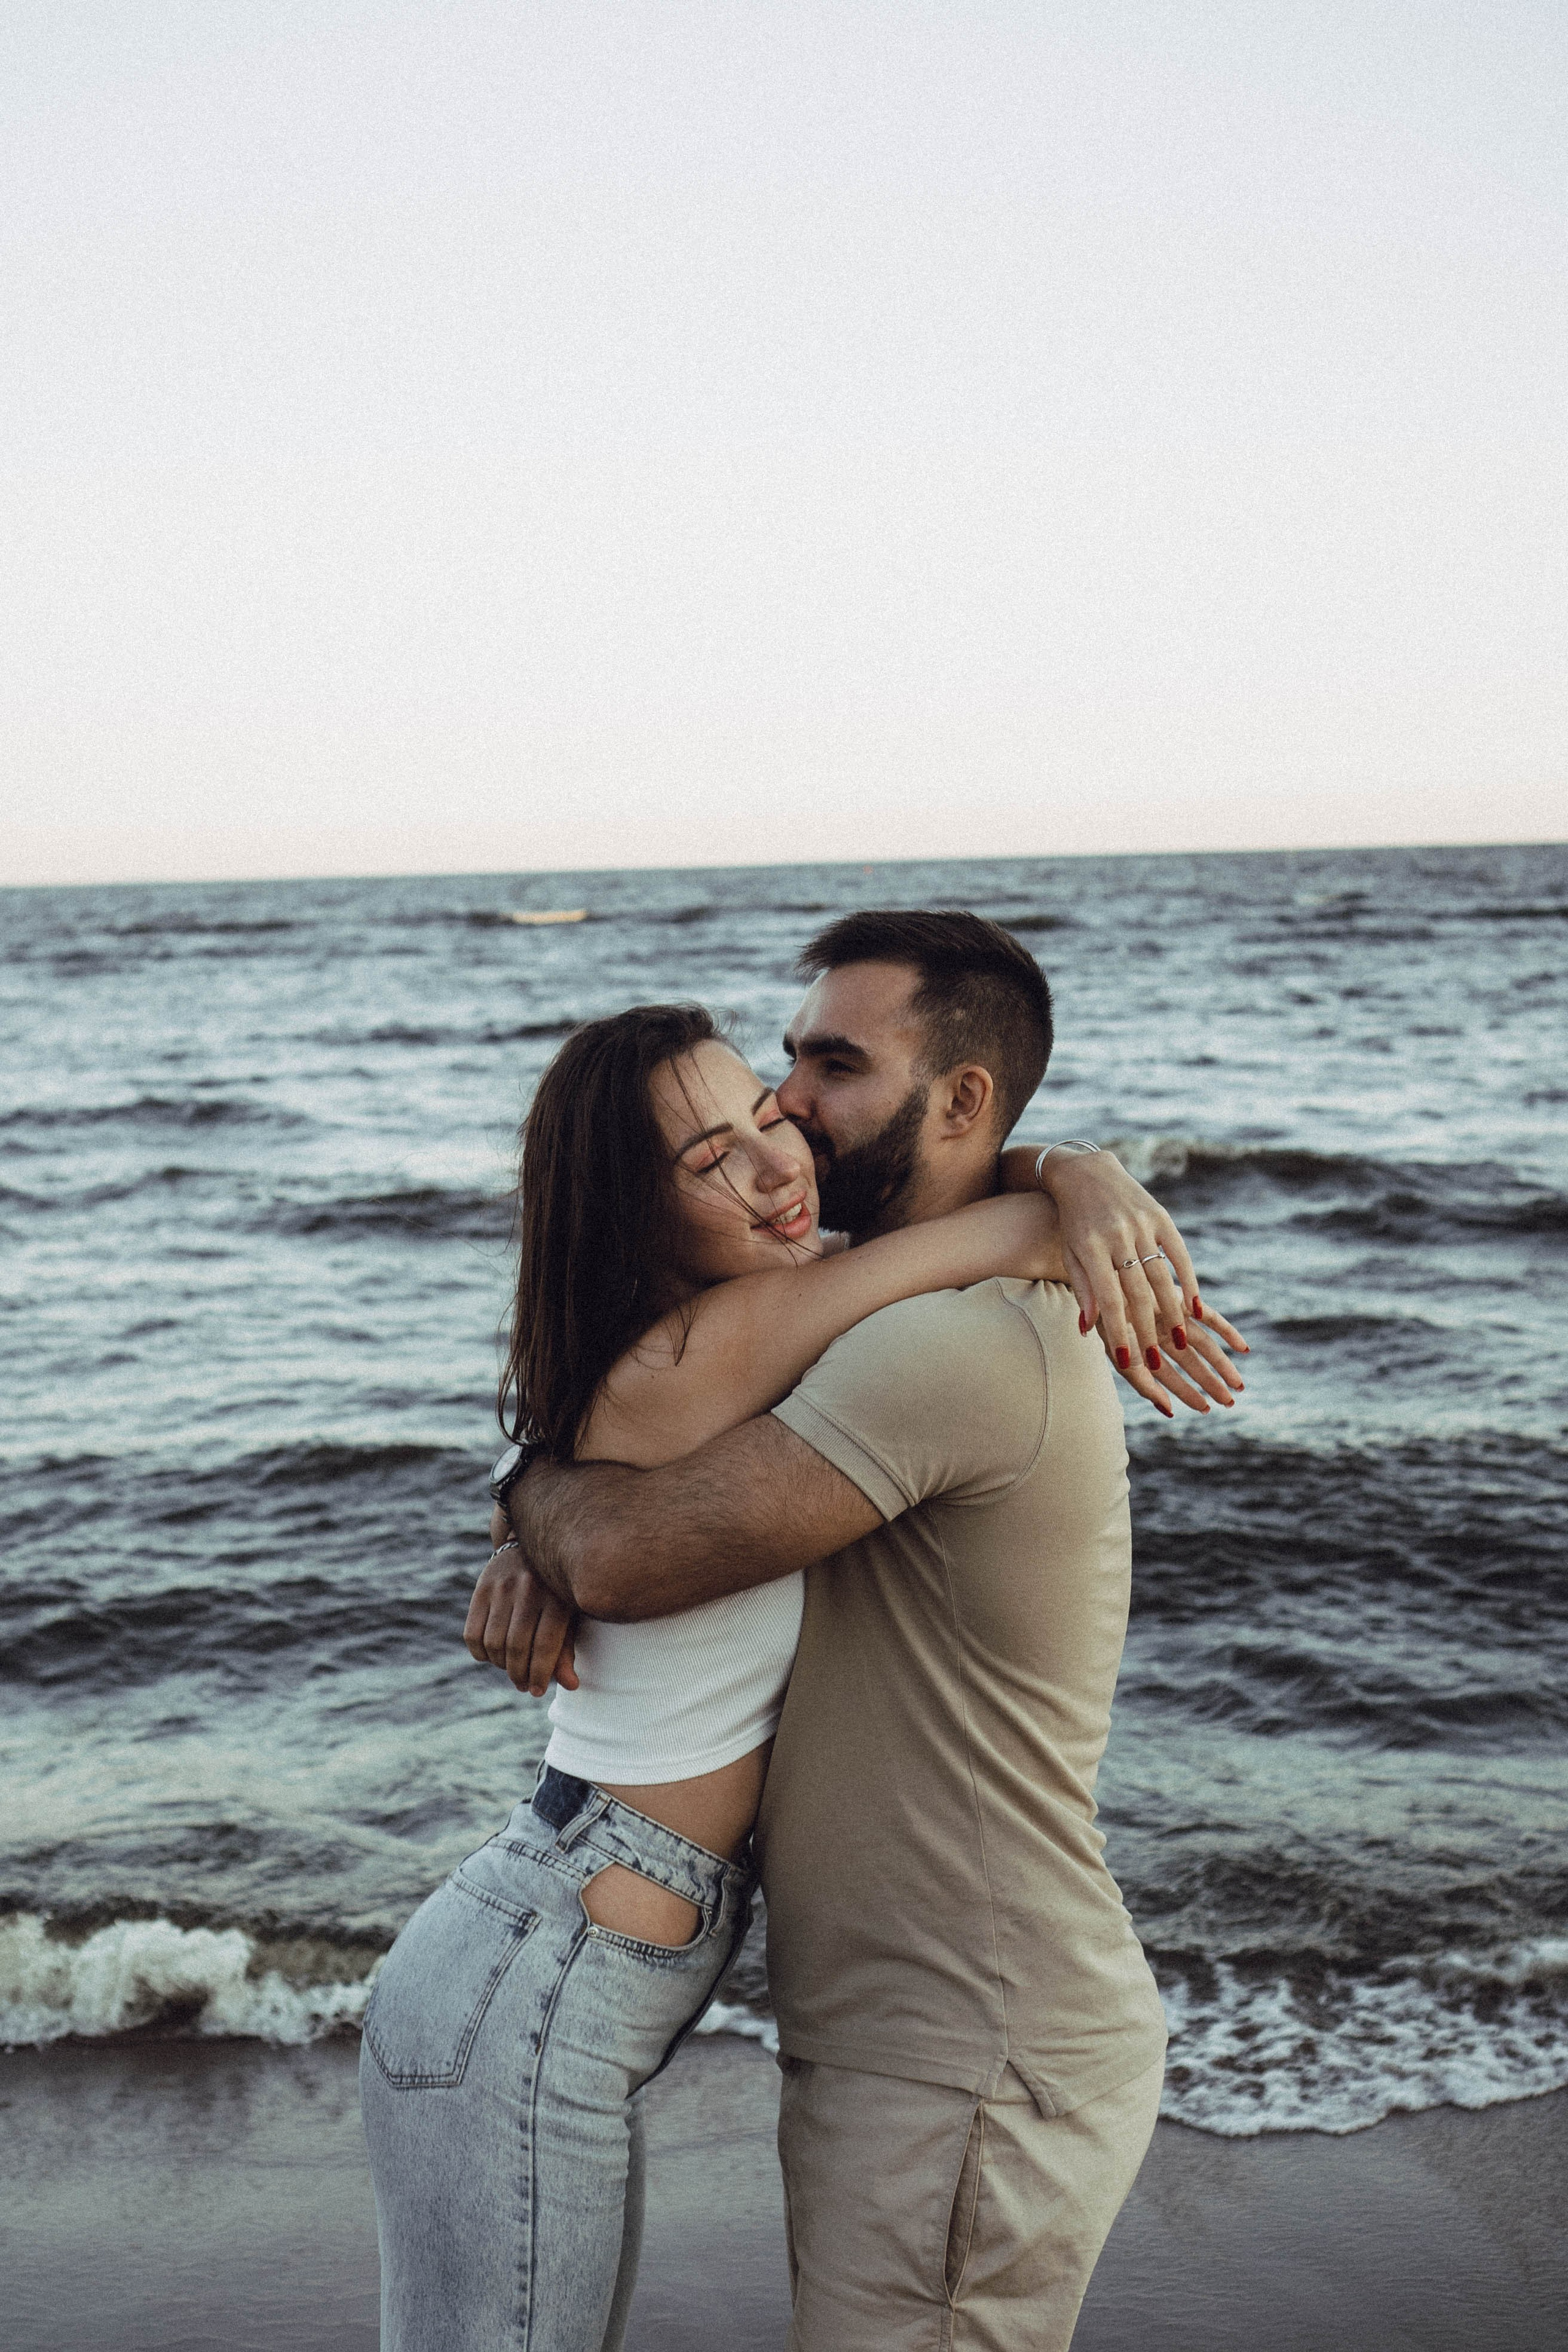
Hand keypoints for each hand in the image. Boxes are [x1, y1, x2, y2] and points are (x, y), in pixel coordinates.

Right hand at [465, 1516, 579, 1695]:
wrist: (534, 1543)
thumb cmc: (557, 1588)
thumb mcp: (570, 1613)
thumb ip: (566, 1649)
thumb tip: (571, 1686)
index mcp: (558, 1596)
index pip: (545, 1646)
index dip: (540, 1674)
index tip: (538, 1690)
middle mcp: (529, 1589)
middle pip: (517, 1647)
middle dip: (519, 1675)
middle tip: (524, 1685)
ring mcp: (503, 1586)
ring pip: (493, 1643)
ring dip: (500, 1665)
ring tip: (511, 1669)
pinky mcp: (482, 1586)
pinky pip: (472, 1633)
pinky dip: (481, 1653)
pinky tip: (492, 1655)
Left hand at [1037, 1148, 1249, 1377]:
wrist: (1086, 1173)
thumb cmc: (1075, 1223)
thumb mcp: (1073, 1254)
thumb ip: (1084, 1290)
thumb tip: (1089, 1330)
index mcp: (1090, 1248)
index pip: (1107, 1299)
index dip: (1118, 1331)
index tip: (1127, 1361)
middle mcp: (1117, 1236)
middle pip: (1137, 1293)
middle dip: (1147, 1331)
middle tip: (1156, 1362)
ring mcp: (1141, 1225)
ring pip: (1161, 1277)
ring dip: (1172, 1313)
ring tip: (1179, 1343)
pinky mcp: (1161, 1216)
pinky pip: (1178, 1254)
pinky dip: (1188, 1282)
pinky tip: (1194, 1309)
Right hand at [1102, 1295, 1246, 1418]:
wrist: (1102, 1285)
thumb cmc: (1107, 1324)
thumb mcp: (1123, 1360)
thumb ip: (1144, 1386)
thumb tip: (1169, 1411)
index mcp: (1145, 1348)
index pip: (1170, 1376)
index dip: (1187, 1393)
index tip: (1206, 1409)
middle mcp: (1162, 1333)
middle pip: (1191, 1363)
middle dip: (1209, 1383)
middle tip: (1229, 1402)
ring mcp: (1174, 1316)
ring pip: (1205, 1345)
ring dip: (1222, 1365)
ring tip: (1238, 1385)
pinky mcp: (1185, 1300)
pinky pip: (1212, 1319)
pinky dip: (1228, 1333)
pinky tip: (1243, 1349)